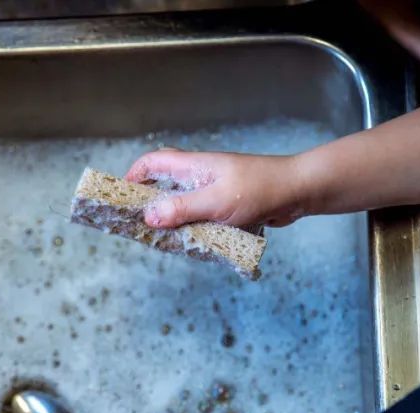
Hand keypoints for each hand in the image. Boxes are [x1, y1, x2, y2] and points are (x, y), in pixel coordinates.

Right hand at [126, 148, 312, 228]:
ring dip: (173, 220)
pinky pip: (201, 216)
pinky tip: (192, 243)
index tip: (121, 198)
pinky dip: (193, 228)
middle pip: (165, 184)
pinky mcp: (226, 205)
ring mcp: (214, 190)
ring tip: (162, 240)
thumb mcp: (215, 202)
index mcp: (194, 166)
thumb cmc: (259, 190)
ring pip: (183, 203)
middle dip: (149, 203)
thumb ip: (181, 209)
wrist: (298, 192)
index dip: (134, 176)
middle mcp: (201, 175)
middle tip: (139, 226)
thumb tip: (148, 215)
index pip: (153, 162)